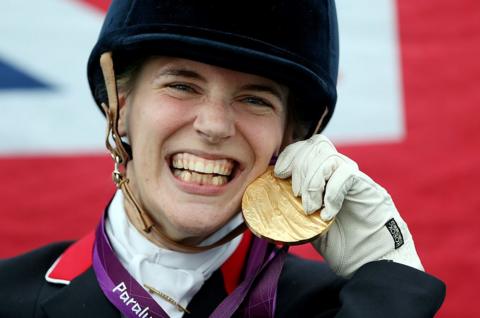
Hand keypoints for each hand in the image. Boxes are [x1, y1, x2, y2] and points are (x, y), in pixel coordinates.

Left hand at [274, 134, 423, 276]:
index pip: (307, 147)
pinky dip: (331, 193)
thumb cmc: (342, 247)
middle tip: (296, 195)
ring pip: (329, 156)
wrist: (372, 264)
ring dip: (312, 181)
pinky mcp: (368, 189)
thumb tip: (265, 207)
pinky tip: (328, 214)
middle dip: (300, 166)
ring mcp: (356, 179)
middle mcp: (340, 173)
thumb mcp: (308, 228)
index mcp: (325, 177)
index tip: (279, 173)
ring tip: (311, 208)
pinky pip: (346, 174)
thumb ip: (293, 212)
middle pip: (317, 145)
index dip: (291, 154)